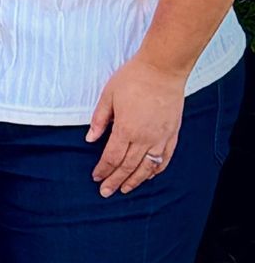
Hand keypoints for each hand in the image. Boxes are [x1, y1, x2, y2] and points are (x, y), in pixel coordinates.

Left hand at [88, 53, 185, 195]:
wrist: (163, 70)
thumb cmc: (132, 79)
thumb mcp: (108, 96)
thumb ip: (99, 120)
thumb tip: (89, 139)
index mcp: (126, 129)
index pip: (112, 157)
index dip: (103, 170)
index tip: (95, 177)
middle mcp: (145, 138)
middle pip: (128, 167)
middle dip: (115, 181)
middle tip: (106, 192)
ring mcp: (161, 138)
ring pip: (147, 167)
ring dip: (135, 180)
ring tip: (125, 189)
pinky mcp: (173, 134)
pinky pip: (165, 159)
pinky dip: (156, 170)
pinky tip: (149, 176)